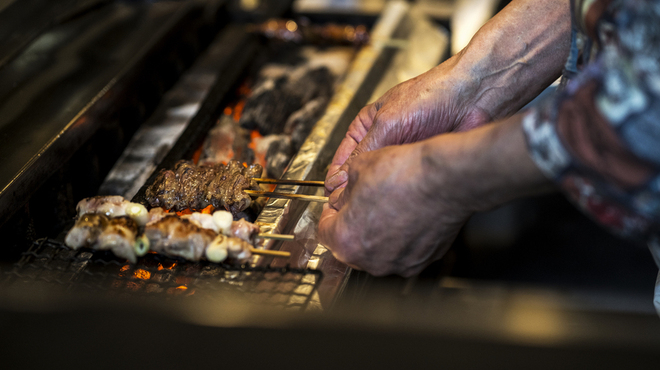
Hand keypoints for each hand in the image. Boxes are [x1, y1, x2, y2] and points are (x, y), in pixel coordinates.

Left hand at [318, 116, 550, 276]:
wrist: (446, 179)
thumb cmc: (406, 173)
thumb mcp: (360, 168)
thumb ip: (343, 187)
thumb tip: (342, 192)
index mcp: (347, 240)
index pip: (324, 231)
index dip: (329, 214)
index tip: (336, 206)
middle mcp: (371, 259)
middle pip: (350, 246)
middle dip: (352, 225)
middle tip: (361, 204)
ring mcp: (398, 263)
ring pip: (377, 251)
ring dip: (377, 232)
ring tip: (387, 206)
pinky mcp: (422, 260)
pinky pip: (403, 251)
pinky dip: (401, 237)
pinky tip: (407, 214)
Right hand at [325, 59, 490, 193]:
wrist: (474, 98)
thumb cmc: (432, 95)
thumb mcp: (387, 123)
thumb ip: (363, 152)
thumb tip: (339, 177)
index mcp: (367, 125)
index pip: (344, 156)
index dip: (337, 177)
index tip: (333, 196)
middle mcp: (384, 140)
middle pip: (361, 172)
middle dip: (356, 188)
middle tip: (352, 206)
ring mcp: (403, 154)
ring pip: (383, 181)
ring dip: (379, 191)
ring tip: (373, 205)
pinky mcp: (421, 166)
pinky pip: (404, 184)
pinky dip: (400, 193)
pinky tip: (396, 201)